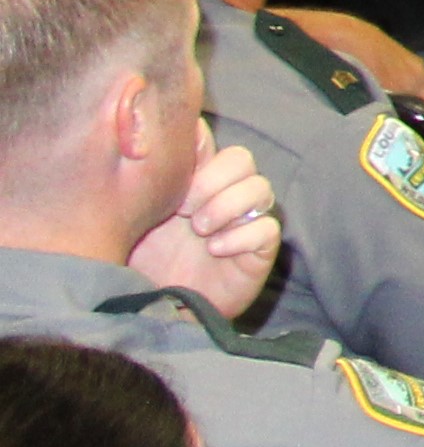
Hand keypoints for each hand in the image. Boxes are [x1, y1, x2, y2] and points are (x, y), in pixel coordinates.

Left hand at [128, 142, 277, 321]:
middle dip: (211, 180)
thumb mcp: (133, 216)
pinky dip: (241, 236)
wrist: (157, 308)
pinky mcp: (260, 250)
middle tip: (183, 210)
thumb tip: (149, 139)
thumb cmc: (141, 262)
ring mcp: (244, 221)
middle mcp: (222, 195)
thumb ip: (146, 180)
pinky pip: (267, 227)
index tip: (170, 175)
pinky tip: (215, 250)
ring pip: (260, 188)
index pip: (209, 141)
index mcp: (192, 180)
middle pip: (241, 158)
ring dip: (226, 206)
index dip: (196, 149)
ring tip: (199, 230)